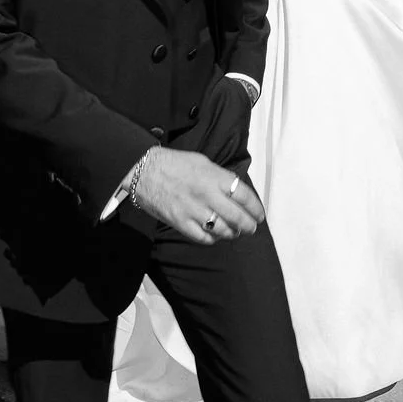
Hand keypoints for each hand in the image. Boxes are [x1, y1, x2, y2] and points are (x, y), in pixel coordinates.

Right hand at [129, 146, 264, 244]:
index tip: (259, 215)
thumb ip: (220, 177)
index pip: (244, 195)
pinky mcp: (180, 222)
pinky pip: (203, 238)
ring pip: (222, 230)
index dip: (255, 208)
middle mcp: (206, 194)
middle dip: (248, 225)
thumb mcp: (203, 162)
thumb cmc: (175, 163)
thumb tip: (235, 191)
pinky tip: (215, 236)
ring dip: (232, 233)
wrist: (143, 170)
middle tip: (251, 228)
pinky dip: (213, 240)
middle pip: (237, 216)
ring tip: (235, 232)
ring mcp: (193, 210)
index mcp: (214, 177)